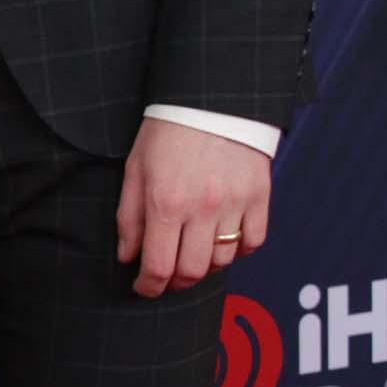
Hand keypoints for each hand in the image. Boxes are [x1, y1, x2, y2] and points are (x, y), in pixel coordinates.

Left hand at [116, 119, 270, 299]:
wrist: (211, 98)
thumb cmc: (167, 132)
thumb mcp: (135, 169)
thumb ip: (129, 217)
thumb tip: (127, 257)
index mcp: (166, 202)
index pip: (158, 267)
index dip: (148, 287)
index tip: (143, 288)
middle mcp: (202, 208)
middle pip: (192, 272)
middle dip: (175, 282)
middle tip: (167, 275)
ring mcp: (235, 203)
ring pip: (222, 261)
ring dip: (205, 266)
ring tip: (193, 252)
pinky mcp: (259, 196)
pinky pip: (253, 242)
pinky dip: (238, 250)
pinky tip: (223, 240)